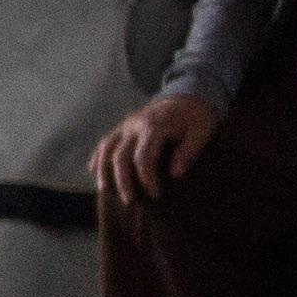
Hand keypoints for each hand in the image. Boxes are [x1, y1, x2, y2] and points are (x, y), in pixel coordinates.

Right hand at [95, 92, 220, 210]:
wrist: (187, 95)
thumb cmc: (196, 117)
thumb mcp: (202, 131)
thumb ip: (189, 151)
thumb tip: (176, 174)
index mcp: (155, 126)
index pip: (144, 157)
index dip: (147, 178)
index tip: (155, 194)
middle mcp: (135, 125)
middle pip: (120, 155)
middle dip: (123, 180)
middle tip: (129, 201)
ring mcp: (125, 125)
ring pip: (106, 148)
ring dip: (104, 170)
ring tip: (104, 190)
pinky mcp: (122, 126)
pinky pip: (105, 142)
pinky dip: (98, 156)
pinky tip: (94, 170)